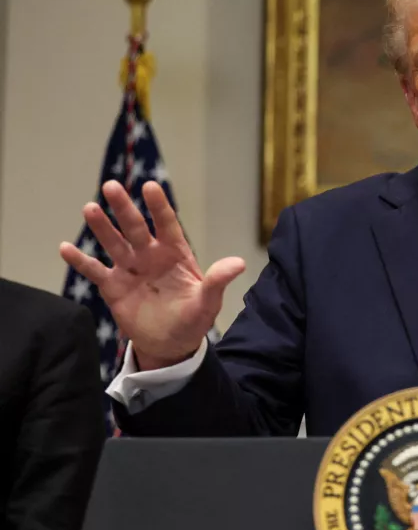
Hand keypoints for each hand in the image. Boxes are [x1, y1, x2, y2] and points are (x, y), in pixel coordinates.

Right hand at [59, 180, 244, 369]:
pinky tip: (65, 248)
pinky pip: (95, 271)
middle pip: (135, 228)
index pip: (166, 225)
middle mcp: (150, 255)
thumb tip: (240, 263)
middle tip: (111, 186)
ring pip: (114, 243)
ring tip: (90, 209)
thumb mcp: (208, 301)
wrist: (171, 343)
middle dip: (124, 209)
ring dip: (102, 228)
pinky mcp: (113, 287)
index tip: (150, 187)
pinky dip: (80, 261)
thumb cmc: (193, 318)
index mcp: (174, 254)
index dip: (159, 207)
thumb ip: (218, 280)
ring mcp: (130, 269)